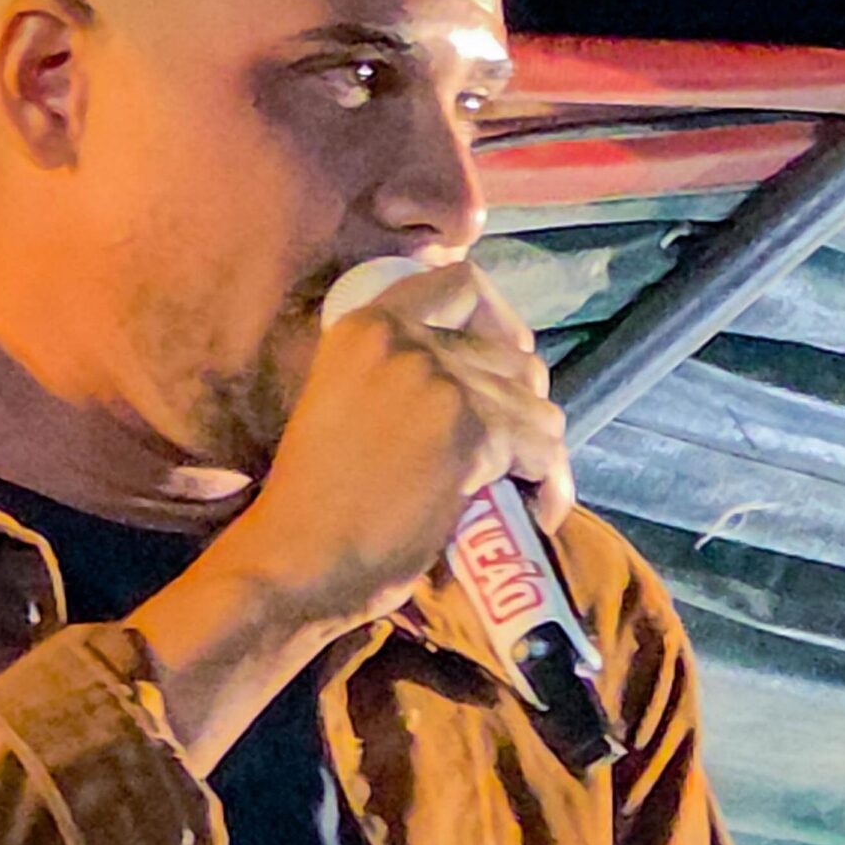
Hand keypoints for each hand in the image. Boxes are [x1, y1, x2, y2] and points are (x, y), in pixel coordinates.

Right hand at [221, 259, 573, 633]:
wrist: (294, 561)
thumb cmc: (311, 504)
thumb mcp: (340, 407)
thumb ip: (395, 378)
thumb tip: (478, 385)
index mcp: (365, 327)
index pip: (460, 283)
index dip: (499, 321)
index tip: (509, 360)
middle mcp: (406, 342)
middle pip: (512, 357)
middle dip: (523, 407)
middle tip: (514, 456)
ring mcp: (441, 385)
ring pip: (537, 407)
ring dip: (540, 452)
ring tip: (524, 491)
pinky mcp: (472, 435)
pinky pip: (543, 451)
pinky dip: (551, 484)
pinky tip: (539, 514)